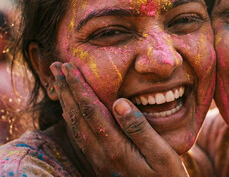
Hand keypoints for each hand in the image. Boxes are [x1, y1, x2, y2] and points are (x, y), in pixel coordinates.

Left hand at [50, 62, 188, 176]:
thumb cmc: (168, 176)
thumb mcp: (162, 153)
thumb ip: (140, 128)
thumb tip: (119, 102)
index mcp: (116, 147)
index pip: (91, 110)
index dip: (79, 87)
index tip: (69, 67)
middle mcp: (102, 153)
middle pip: (77, 116)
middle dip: (66, 89)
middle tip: (57, 66)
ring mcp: (99, 159)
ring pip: (75, 126)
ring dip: (65, 101)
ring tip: (59, 83)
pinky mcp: (100, 163)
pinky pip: (79, 137)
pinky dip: (71, 118)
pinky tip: (70, 110)